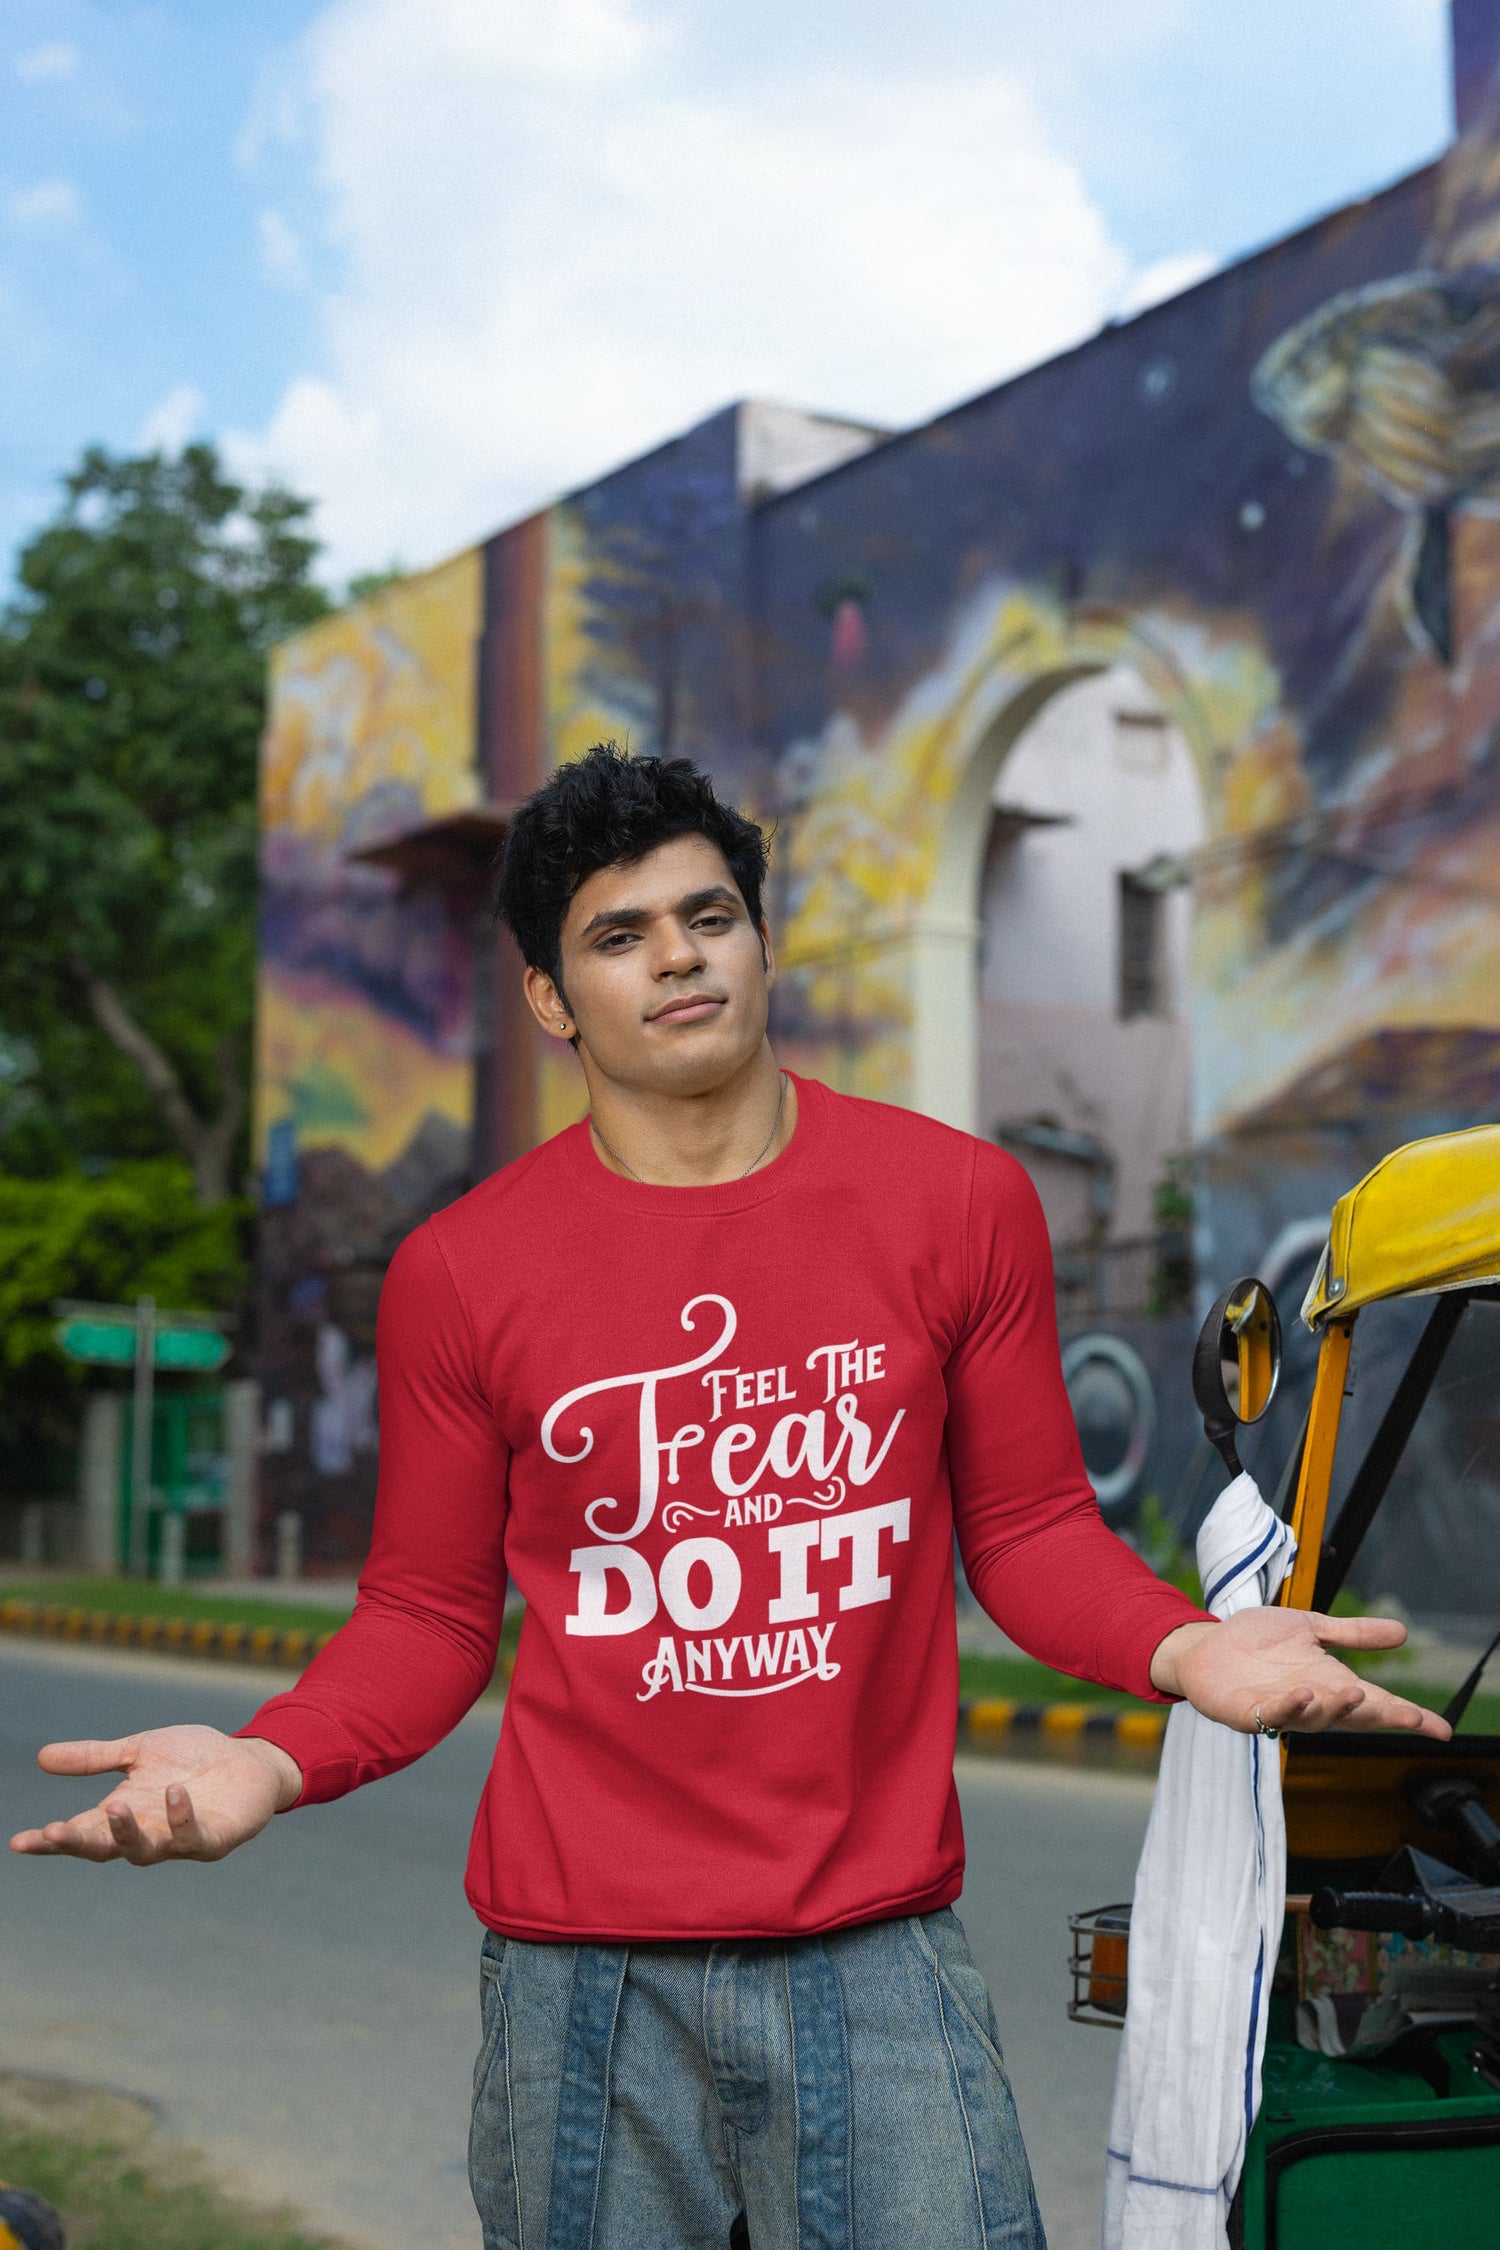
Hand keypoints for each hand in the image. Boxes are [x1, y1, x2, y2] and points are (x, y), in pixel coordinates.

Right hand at [8, 1725, 302, 1863]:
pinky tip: (172, 1794)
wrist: (248, 1760)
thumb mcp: (138, 1751)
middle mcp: (147, 1833)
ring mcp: (180, 1840)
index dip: (51, 1841)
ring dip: (127, 1833)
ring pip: (146, 1851)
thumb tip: (41, 1757)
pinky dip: (180, 1819)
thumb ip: (95, 1759)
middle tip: (55, 1832)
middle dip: (79, 1843)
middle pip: (106, 1849)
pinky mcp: (215, 1838)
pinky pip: (194, 1838)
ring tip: (114, 1806)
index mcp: (124, 1815)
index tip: (20, 1842)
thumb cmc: (191, 1760)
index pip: (81, 1833)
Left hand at [1149, 1609, 1452, 1739]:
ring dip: (1335, 1708)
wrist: (1205, 1645)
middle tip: (1407, 1715)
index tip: (1441, 1729)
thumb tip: (1403, 1632)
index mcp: (1329, 1683)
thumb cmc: (1257, 1640)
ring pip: (1314, 1719)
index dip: (1408, 1717)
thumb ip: (1353, 1634)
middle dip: (1379, 1716)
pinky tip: (1303, 1694)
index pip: (1376, 1702)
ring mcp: (1279, 1710)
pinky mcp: (1247, 1713)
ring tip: (1354, 1692)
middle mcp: (1311, 1701)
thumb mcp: (1312, 1629)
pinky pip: (1271, 1716)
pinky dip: (1288, 1708)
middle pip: (1352, 1715)